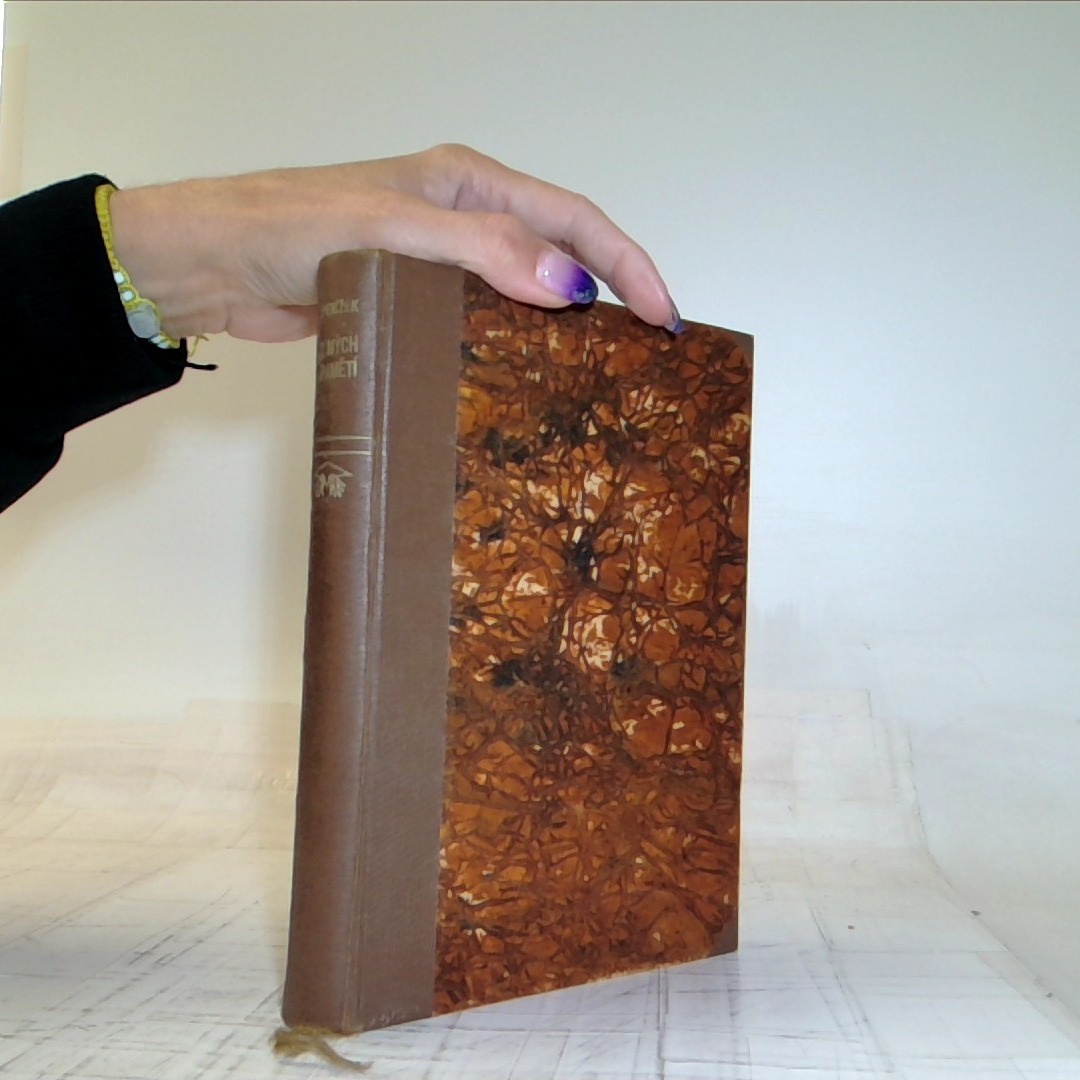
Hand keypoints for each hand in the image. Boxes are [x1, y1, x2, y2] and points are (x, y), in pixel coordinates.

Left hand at [108, 144, 680, 343]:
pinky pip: (486, 319)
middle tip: (651, 343)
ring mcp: (442, 261)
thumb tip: (567, 282)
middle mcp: (463, 217)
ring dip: (568, 321)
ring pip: (527, 288)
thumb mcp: (395, 228)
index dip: (626, 263)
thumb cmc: (291, 226)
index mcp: (469, 183)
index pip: (572, 218)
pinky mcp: (418, 300)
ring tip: (607, 366)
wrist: (222, 264)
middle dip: (614, 290)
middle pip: (562, 248)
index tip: (662, 313)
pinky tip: (530, 377)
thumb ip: (483, 249)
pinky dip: (518, 344)